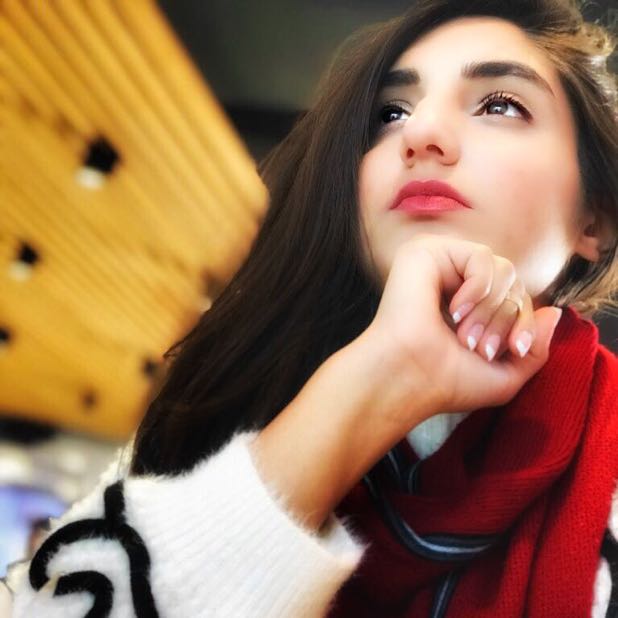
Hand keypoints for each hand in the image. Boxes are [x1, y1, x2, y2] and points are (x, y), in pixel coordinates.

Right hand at [361, 233, 562, 425]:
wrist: (410, 378)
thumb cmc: (448, 381)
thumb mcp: (507, 374)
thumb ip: (536, 346)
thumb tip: (554, 311)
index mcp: (468, 304)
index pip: (515, 298)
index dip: (524, 323)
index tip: (512, 352)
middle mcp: (454, 280)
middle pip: (514, 283)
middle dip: (507, 319)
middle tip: (479, 347)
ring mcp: (441, 264)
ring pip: (503, 269)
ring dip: (492, 308)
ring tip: (464, 333)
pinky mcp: (429, 252)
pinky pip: (482, 257)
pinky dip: (479, 288)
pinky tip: (455, 310)